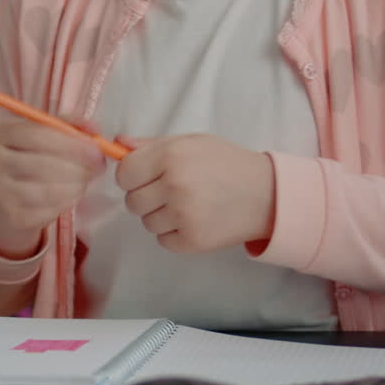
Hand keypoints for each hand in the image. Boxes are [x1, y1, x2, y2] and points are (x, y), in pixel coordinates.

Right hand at [0, 118, 108, 257]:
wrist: (7, 195)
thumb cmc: (31, 157)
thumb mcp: (45, 134)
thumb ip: (70, 127)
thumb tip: (95, 130)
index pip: (37, 135)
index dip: (71, 143)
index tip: (95, 150)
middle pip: (41, 165)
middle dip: (76, 168)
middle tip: (96, 169)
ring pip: (45, 191)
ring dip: (74, 187)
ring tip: (83, 181)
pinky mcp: (12, 216)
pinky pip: (47, 211)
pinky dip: (66, 203)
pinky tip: (70, 195)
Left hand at [114, 133, 276, 253]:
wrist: (266, 194)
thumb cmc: (226, 164)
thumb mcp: (192, 143)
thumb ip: (152, 144)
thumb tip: (118, 143)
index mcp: (171, 156)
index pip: (124, 174)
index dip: (132, 177)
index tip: (145, 177)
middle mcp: (174, 186)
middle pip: (132, 202)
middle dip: (146, 197)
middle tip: (172, 191)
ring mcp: (182, 216)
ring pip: (146, 223)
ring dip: (160, 216)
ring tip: (188, 205)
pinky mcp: (191, 240)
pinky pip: (163, 240)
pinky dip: (174, 234)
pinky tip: (195, 220)